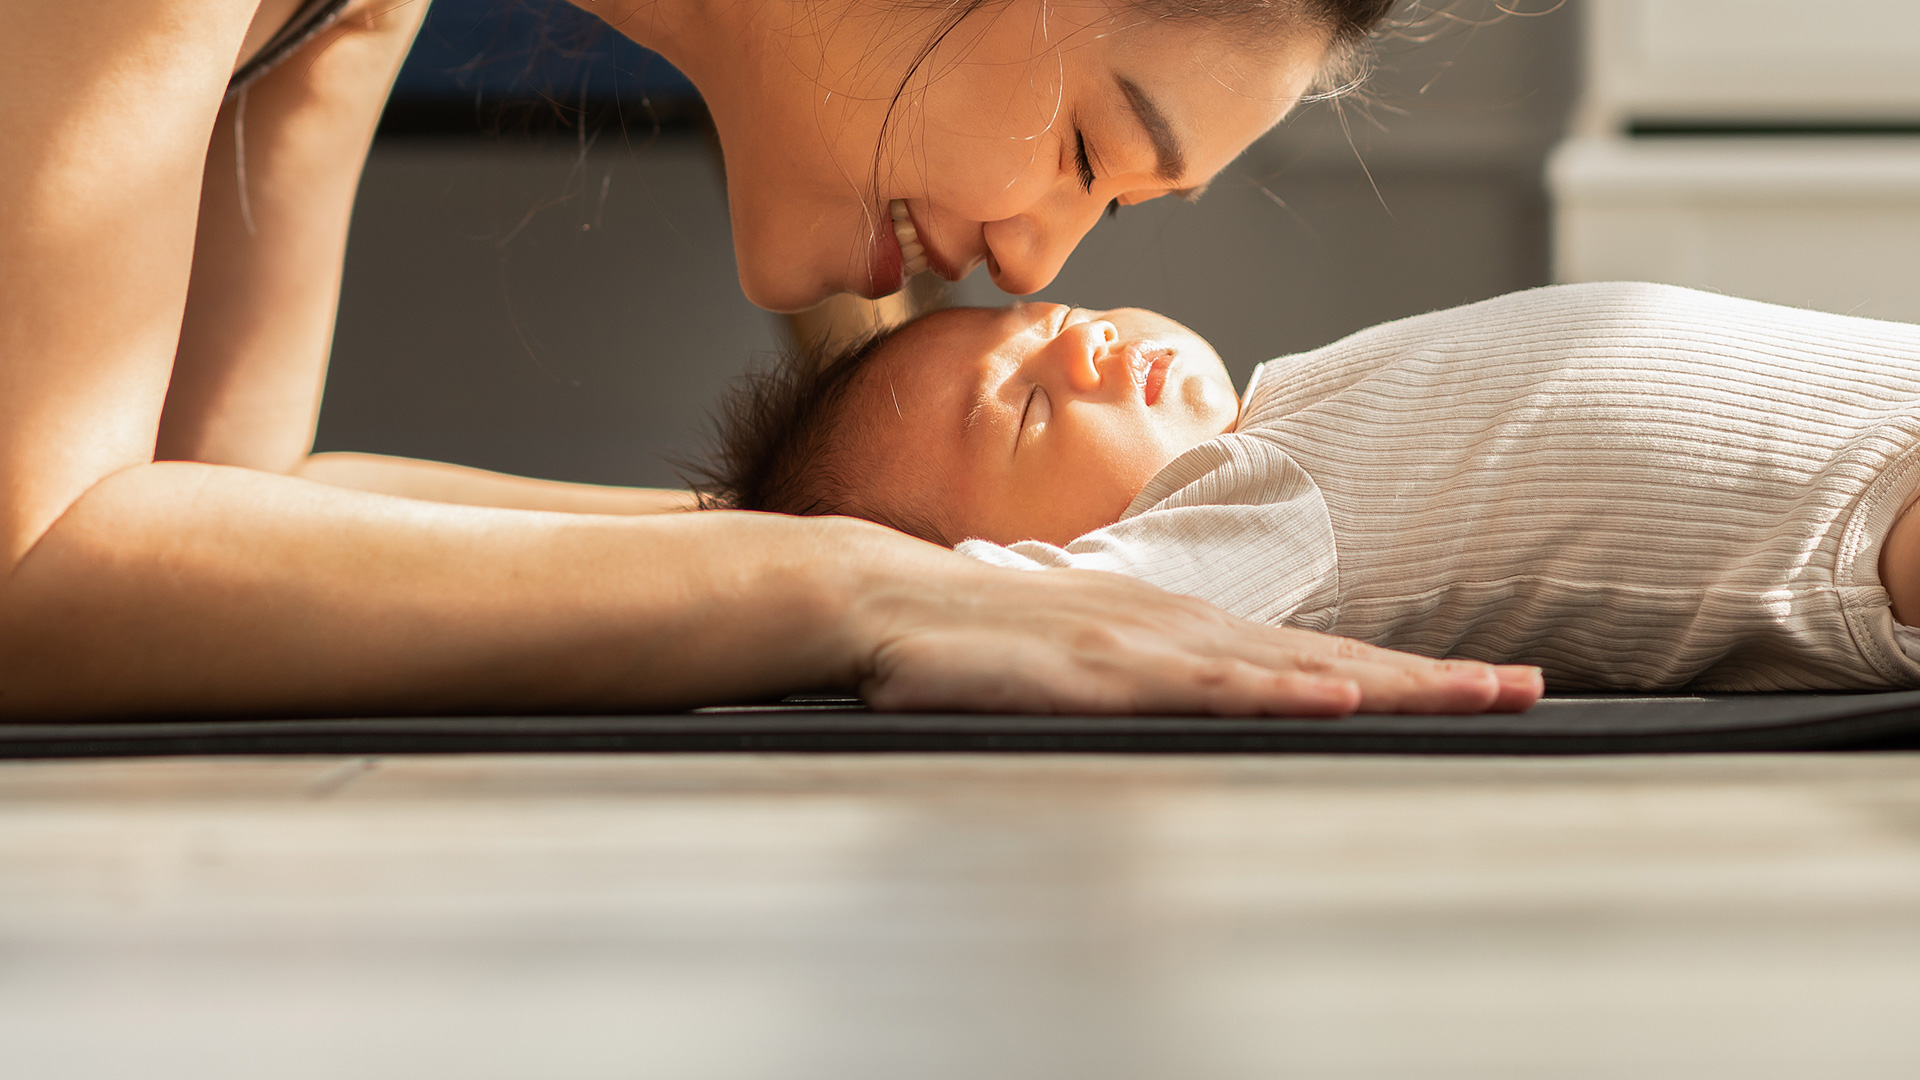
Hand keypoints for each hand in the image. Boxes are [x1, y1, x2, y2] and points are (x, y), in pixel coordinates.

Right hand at [849, 558, 1543, 715]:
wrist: (886, 600)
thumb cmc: (981, 635)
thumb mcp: (1086, 657)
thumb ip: (1151, 676)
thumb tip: (1210, 697)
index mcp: (1187, 629)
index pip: (1318, 652)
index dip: (1408, 669)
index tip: (1490, 682)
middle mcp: (1185, 628)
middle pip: (1331, 654)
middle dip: (1435, 675)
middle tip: (1530, 687)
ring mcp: (1147, 643)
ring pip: (1290, 666)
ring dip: (1389, 680)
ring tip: (1475, 693)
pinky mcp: (1099, 668)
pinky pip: (1203, 684)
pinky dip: (1277, 690)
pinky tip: (1336, 695)